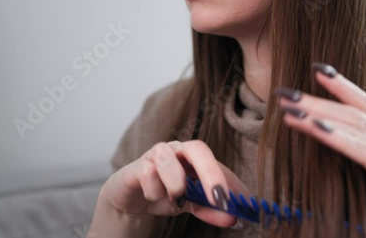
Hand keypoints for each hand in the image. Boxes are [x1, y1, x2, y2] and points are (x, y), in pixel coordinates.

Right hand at [100, 140, 249, 227]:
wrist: (129, 198)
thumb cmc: (161, 193)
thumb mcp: (189, 203)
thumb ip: (208, 208)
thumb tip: (231, 217)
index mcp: (193, 156)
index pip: (215, 161)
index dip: (228, 181)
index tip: (237, 203)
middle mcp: (176, 150)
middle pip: (197, 148)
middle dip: (210, 173)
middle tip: (219, 198)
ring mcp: (155, 155)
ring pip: (169, 161)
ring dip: (175, 186)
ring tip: (172, 198)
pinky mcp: (136, 166)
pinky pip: (148, 174)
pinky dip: (153, 192)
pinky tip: (151, 196)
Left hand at [274, 62, 365, 237]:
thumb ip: (352, 161)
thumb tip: (318, 151)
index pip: (364, 103)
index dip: (340, 85)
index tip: (315, 69)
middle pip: (352, 112)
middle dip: (316, 99)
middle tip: (283, 91)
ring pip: (356, 127)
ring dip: (319, 115)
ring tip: (289, 109)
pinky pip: (365, 153)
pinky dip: (339, 138)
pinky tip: (316, 129)